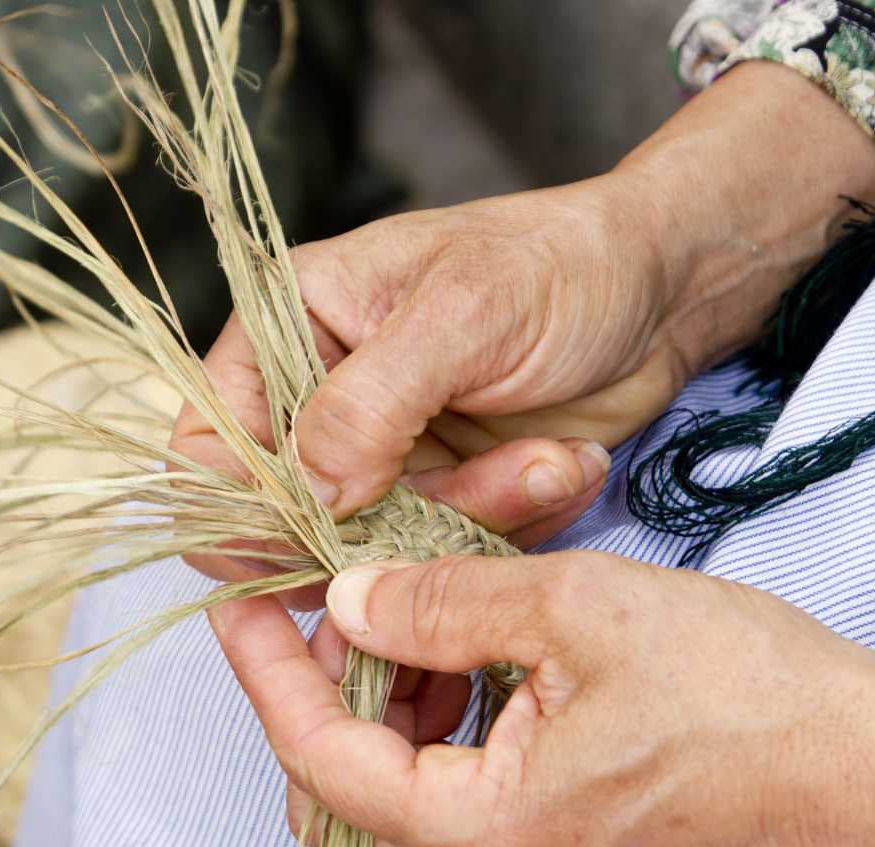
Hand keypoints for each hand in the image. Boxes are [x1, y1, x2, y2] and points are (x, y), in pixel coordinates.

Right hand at [173, 62, 874, 600]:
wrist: (664, 291)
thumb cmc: (558, 266)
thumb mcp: (460, 314)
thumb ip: (369, 404)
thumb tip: (307, 493)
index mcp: (288, 328)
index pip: (210, 445)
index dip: (246, 505)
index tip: (324, 526)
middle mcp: (320, 402)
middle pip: (293, 520)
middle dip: (384, 525)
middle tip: (473, 490)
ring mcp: (384, 459)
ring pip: (379, 550)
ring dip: (469, 519)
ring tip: (545, 461)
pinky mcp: (446, 499)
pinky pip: (446, 553)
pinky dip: (509, 525)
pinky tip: (563, 466)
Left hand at [210, 553, 874, 846]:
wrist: (872, 767)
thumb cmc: (749, 691)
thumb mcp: (578, 607)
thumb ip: (444, 602)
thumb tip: (351, 597)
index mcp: (480, 834)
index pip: (319, 759)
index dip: (270, 673)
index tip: (245, 603)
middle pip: (344, 799)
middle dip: (328, 698)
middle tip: (349, 607)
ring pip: (399, 811)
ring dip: (388, 719)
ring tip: (425, 625)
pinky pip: (460, 822)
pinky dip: (443, 747)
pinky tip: (481, 671)